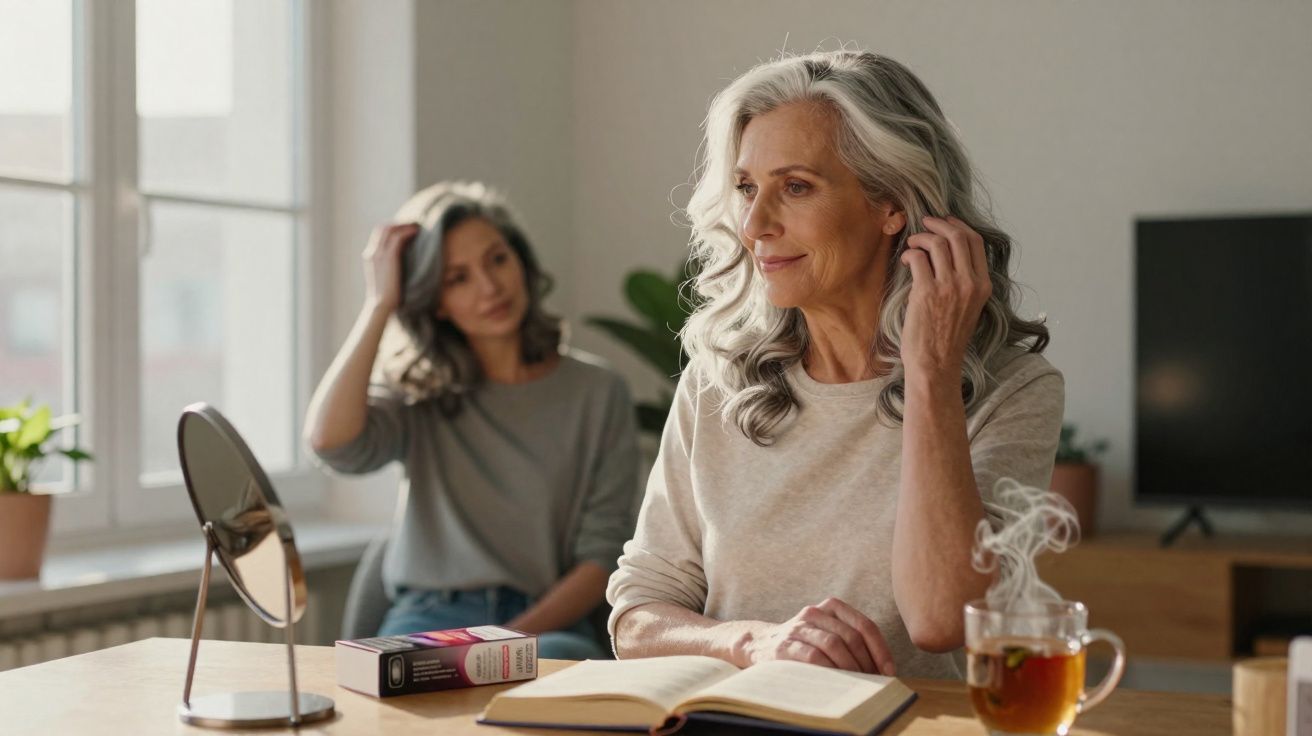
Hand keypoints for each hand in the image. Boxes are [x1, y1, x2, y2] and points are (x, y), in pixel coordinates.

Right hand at [362, 222, 419, 313]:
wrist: (380, 305)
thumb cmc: (387, 296)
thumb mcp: (386, 277)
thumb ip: (390, 266)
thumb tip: (403, 259)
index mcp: (370, 257)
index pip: (378, 234)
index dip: (392, 228)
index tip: (406, 229)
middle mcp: (372, 253)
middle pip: (383, 228)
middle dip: (398, 224)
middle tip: (413, 224)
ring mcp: (378, 254)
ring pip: (390, 230)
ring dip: (404, 226)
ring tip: (417, 226)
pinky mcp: (388, 258)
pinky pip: (397, 238)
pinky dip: (407, 232)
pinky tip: (416, 232)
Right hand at [735, 598, 895, 674]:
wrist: (760, 644)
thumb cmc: (804, 643)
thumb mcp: (827, 632)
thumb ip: (850, 640)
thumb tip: (884, 667)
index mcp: (831, 606)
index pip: (864, 625)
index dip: (880, 649)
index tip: (889, 670)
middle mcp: (814, 613)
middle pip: (851, 636)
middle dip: (867, 662)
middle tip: (875, 681)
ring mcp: (798, 628)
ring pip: (833, 644)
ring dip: (850, 667)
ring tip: (858, 683)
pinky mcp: (785, 646)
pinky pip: (812, 656)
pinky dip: (829, 669)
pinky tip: (837, 681)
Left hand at [899, 215, 991, 380]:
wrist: (935, 364)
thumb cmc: (946, 339)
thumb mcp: (968, 307)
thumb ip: (964, 282)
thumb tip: (947, 255)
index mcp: (983, 285)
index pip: (975, 242)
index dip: (958, 226)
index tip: (945, 221)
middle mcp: (969, 283)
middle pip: (958, 236)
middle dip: (938, 224)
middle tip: (924, 224)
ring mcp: (949, 287)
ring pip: (937, 243)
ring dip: (921, 238)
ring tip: (912, 244)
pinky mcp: (927, 292)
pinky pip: (918, 258)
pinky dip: (910, 254)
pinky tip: (906, 261)